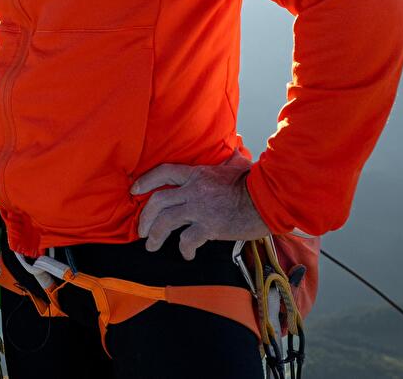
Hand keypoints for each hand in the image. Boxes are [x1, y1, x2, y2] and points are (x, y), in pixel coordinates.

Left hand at [131, 158, 267, 259]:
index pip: (164, 173)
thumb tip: (236, 148)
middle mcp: (193, 190)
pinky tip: (187, 255)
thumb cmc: (255, 183)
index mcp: (197, 174)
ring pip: (166, 222)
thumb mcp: (238, 166)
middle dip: (145, 217)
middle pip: (158, 201)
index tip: (134, 190)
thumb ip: (231, 159)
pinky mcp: (209, 227)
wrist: (268, 199)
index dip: (146, 181)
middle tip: (141, 230)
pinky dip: (184, 249)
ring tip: (151, 245)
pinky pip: (187, 239)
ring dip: (155, 235)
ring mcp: (199, 209)